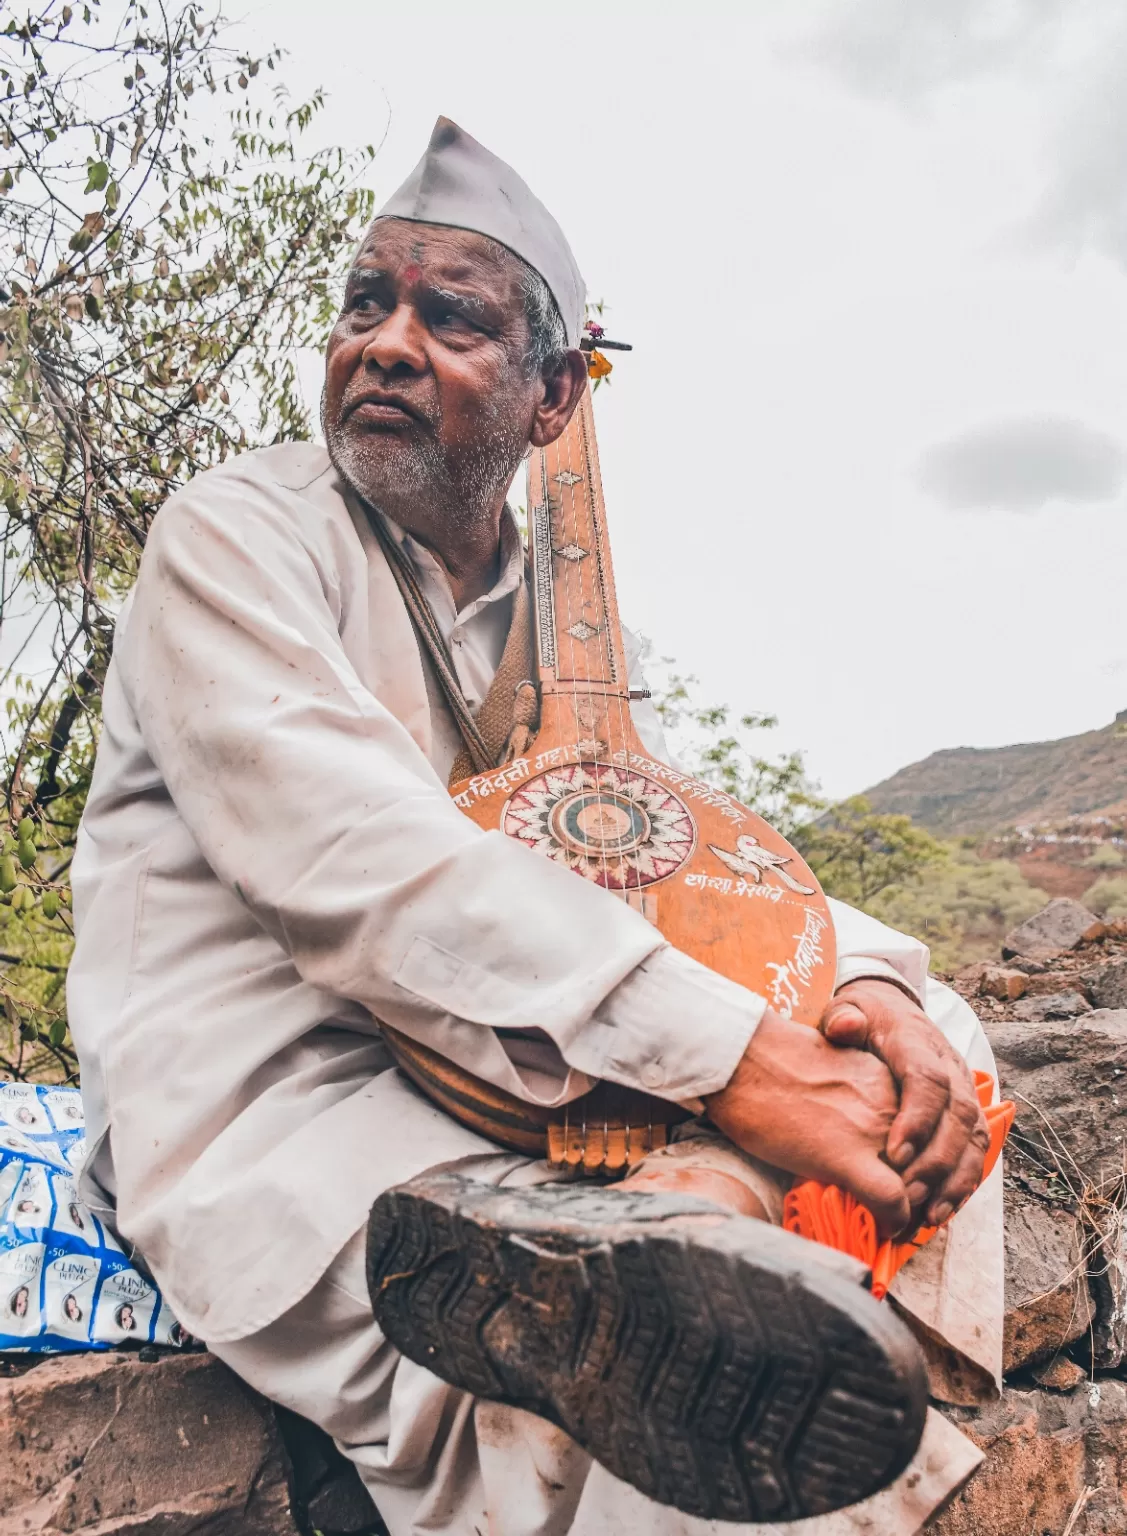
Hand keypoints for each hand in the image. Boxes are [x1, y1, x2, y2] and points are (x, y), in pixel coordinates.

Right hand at [703, 1007, 909, 1237]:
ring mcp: (873, 1131)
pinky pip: (892, 1201)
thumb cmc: (770, 1059)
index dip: (923, 1163)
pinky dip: (892, 1221)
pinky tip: (880, 1228)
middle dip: (925, 1192)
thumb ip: (856, 1094)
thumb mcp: (832, 1067)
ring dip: (913, 1212)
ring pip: (920, 1185)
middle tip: (908, 1212)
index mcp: (889, 1081)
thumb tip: (851, 1128)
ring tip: (894, 1224)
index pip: (928, 1133)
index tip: (909, 1181)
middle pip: (931, 1161)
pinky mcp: (846, 1156)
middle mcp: (892, 1105)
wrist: (741, 1058)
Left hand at [821, 979, 987, 1229]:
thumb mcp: (846, 1008)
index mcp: (917, 1040)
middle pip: (958, 1115)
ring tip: (928, 1216)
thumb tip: (844, 1026)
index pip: (927, 1079)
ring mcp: (963, 1088)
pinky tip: (940, 1211)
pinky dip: (962, 1183)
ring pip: (974, 1137)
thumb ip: (842, 1017)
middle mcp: (950, 1065)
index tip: (894, 1156)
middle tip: (906, 1196)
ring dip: (955, 1181)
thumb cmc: (862, 1016)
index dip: (918, 1119)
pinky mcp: (966, 1111)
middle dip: (936, 1161)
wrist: (889, 1007)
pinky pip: (974, 1150)